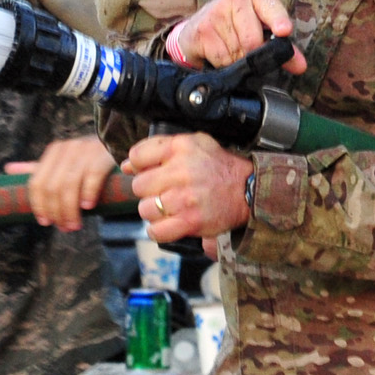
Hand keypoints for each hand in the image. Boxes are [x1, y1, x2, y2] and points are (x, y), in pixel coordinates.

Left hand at [8, 137, 120, 231]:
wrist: (117, 146)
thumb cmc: (86, 161)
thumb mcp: (61, 163)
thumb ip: (38, 168)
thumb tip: (8, 169)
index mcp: (53, 152)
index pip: (36, 182)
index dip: (39, 205)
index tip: (44, 222)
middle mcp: (66, 149)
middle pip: (52, 187)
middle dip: (56, 212)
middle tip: (64, 227)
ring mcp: (85, 151)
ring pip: (69, 185)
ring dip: (70, 210)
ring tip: (74, 225)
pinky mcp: (102, 156)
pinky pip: (91, 177)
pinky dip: (87, 194)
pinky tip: (88, 207)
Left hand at [123, 132, 250, 242]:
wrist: (247, 189)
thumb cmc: (217, 166)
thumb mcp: (193, 143)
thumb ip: (158, 148)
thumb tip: (127, 165)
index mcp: (179, 147)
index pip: (136, 156)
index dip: (139, 166)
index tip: (150, 171)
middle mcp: (181, 171)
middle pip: (138, 185)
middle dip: (148, 190)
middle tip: (164, 191)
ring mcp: (184, 198)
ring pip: (145, 209)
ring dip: (154, 211)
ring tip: (169, 207)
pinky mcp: (190, 221)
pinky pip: (156, 231)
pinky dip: (159, 230)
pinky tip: (169, 223)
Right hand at [169, 0, 306, 70]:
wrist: (200, 30)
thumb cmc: (238, 27)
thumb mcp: (262, 30)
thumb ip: (282, 47)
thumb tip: (300, 65)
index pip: (269, 4)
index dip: (277, 18)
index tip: (284, 30)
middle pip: (253, 38)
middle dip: (253, 53)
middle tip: (247, 50)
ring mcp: (215, 10)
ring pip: (237, 50)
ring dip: (237, 58)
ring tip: (230, 48)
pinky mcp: (202, 28)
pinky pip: (222, 56)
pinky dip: (223, 62)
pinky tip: (218, 52)